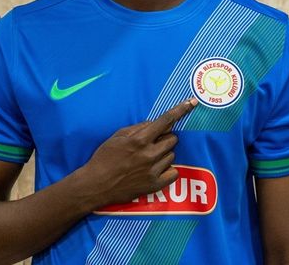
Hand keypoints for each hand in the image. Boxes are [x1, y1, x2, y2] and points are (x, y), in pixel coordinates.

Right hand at [76, 98, 197, 207]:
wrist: (96, 185)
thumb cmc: (104, 157)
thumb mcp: (117, 136)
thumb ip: (138, 128)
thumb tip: (156, 124)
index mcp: (139, 139)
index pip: (165, 121)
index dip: (180, 110)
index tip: (192, 102)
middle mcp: (149, 154)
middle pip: (172, 139)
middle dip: (164, 139)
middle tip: (150, 144)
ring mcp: (153, 170)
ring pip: (172, 155)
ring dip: (163, 154)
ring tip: (147, 159)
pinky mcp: (155, 185)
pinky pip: (173, 172)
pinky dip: (167, 170)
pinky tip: (155, 170)